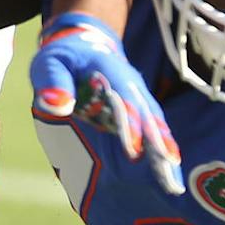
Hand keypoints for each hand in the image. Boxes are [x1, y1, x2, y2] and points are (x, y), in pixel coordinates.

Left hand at [29, 12, 180, 195]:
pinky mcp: (139, 107)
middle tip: (168, 171)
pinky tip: (170, 170)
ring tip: (174, 181)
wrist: (84, 43)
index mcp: (109, 73)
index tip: (133, 151)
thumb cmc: (64, 57)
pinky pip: (154, 128)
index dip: (129, 125)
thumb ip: (54, 83)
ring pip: (156, 124)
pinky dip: (163, 147)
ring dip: (166, 150)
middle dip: (158, 144)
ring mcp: (138, 96)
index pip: (122, 101)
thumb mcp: (50, 63)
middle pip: (147, 116)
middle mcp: (130, 85)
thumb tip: (58, 106)